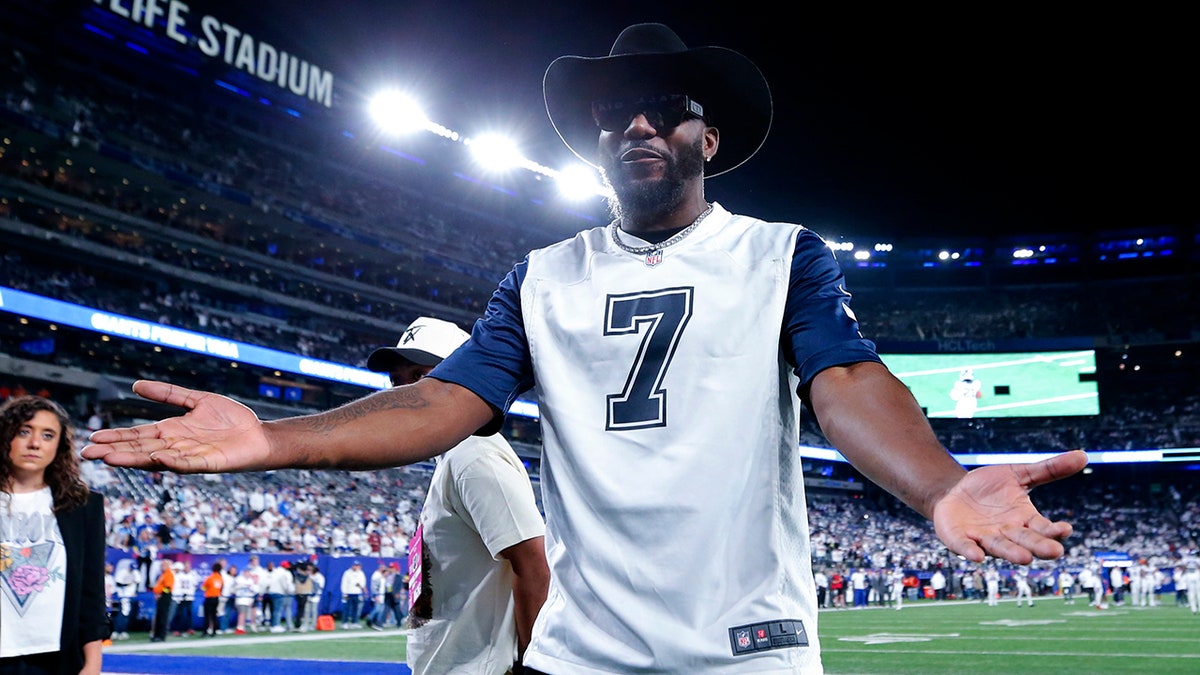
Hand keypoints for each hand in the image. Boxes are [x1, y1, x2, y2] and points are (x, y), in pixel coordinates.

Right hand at [82, 380, 268, 473]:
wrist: (259, 435)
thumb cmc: (231, 420)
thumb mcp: (197, 400)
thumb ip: (169, 394)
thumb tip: (135, 385)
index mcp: (172, 431)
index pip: (138, 435)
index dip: (116, 436)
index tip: (93, 437)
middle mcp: (176, 446)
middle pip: (141, 449)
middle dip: (115, 450)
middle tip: (89, 453)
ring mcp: (191, 456)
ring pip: (157, 459)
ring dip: (134, 459)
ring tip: (111, 458)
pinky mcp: (209, 463)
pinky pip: (188, 464)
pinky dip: (173, 462)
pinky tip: (157, 459)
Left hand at [932, 450, 1086, 563]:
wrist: (953, 490)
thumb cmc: (990, 487)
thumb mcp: (1019, 474)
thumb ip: (1049, 469)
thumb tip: (1084, 455)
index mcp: (1025, 519)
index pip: (1043, 528)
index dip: (1054, 530)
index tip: (1066, 529)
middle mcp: (1007, 533)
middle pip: (1026, 542)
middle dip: (1039, 547)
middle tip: (1056, 551)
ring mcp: (984, 538)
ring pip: (1000, 548)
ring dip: (1012, 553)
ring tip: (1025, 559)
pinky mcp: (960, 539)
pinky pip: (966, 548)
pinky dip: (971, 552)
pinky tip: (977, 556)